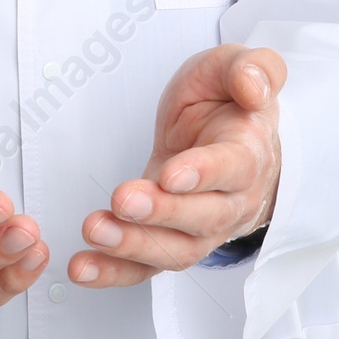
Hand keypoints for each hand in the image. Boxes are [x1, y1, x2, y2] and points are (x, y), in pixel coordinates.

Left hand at [69, 43, 285, 287]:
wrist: (232, 133)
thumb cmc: (230, 100)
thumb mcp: (235, 66)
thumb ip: (253, 69)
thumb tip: (254, 88)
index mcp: (248, 152)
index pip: (232, 170)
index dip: (202, 174)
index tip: (171, 174)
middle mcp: (232, 199)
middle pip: (202, 218)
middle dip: (161, 213)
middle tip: (123, 199)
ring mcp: (203, 226)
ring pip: (176, 250)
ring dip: (132, 246)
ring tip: (95, 230)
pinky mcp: (171, 238)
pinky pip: (148, 267)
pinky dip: (115, 271)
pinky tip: (83, 267)